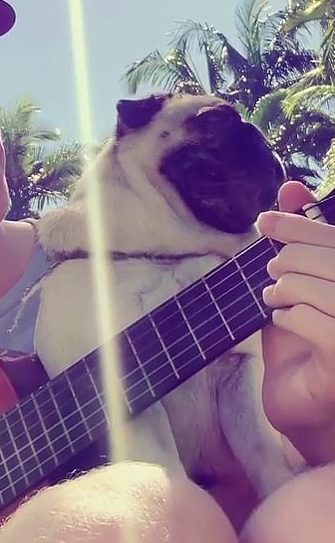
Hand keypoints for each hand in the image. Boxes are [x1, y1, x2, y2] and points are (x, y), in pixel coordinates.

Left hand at [257, 181, 334, 464]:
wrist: (301, 403)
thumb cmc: (302, 337)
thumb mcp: (296, 281)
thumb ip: (298, 237)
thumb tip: (289, 187)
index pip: (334, 238)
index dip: (299, 223)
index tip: (263, 220)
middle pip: (333, 261)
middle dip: (293, 257)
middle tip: (271, 268)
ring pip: (330, 292)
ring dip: (291, 287)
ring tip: (273, 294)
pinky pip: (325, 329)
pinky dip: (294, 317)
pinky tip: (282, 319)